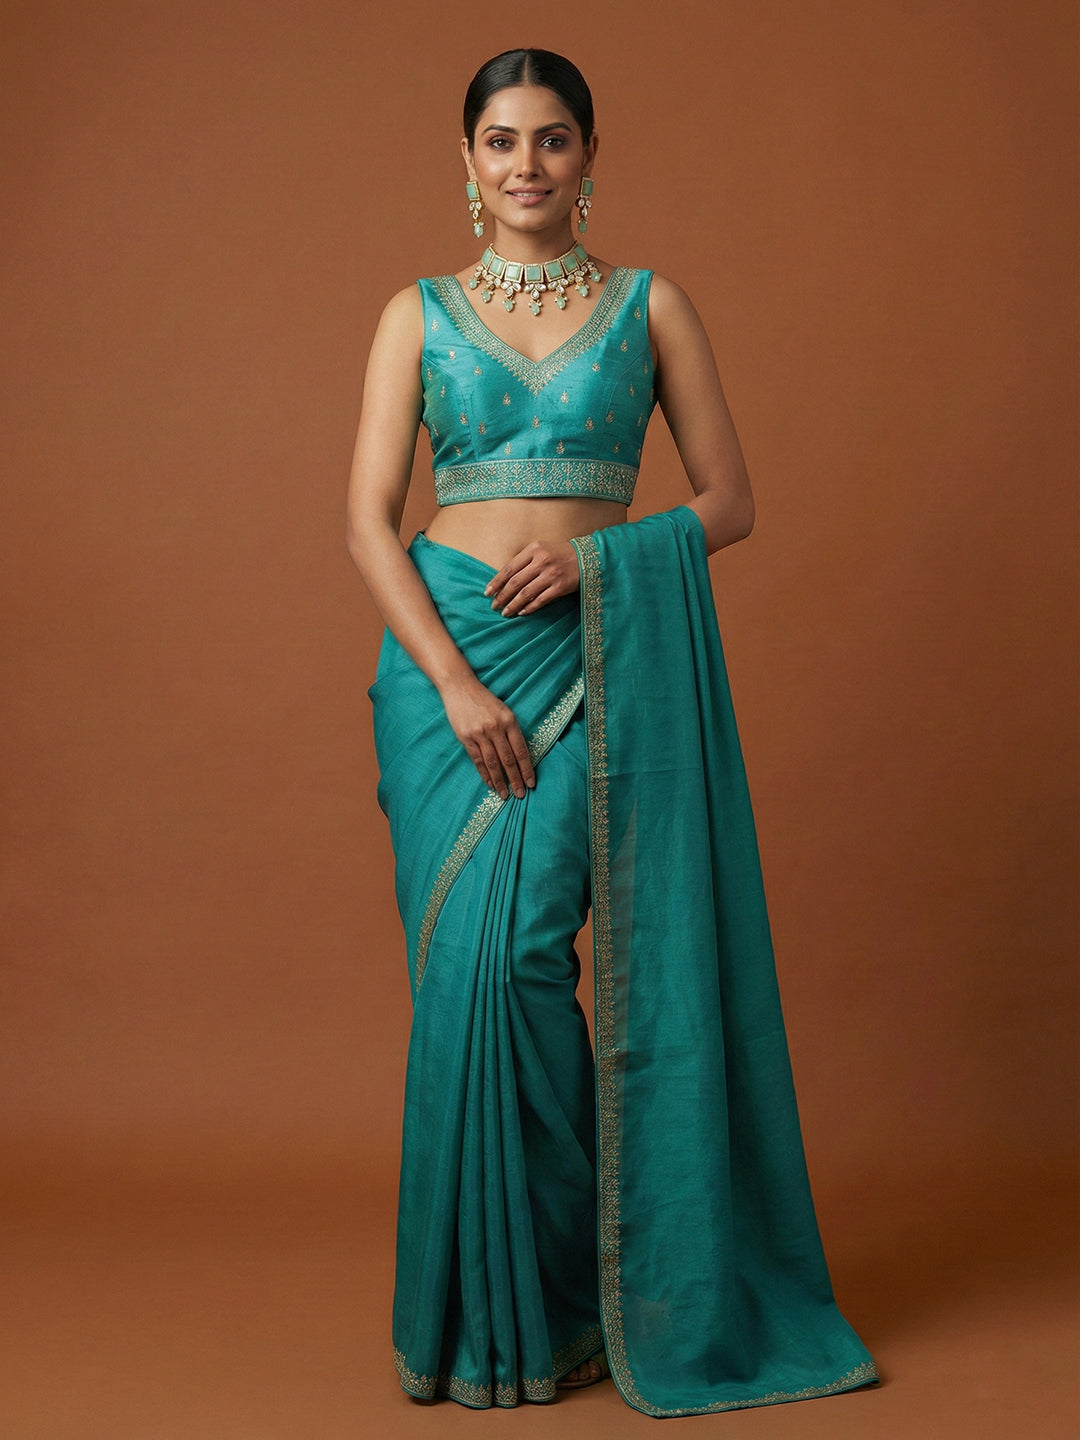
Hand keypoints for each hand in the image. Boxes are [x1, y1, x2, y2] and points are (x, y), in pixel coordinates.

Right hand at [439, 674, 535, 798]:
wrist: (460, 687)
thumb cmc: (484, 700)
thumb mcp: (504, 710)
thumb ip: (511, 730)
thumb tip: (520, 756)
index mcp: (509, 720)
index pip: (521, 750)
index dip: (527, 769)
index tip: (531, 783)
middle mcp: (496, 728)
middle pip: (508, 759)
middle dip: (515, 779)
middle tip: (520, 794)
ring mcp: (480, 733)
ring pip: (493, 763)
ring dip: (500, 781)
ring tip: (504, 795)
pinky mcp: (466, 737)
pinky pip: (478, 760)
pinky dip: (485, 774)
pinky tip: (490, 784)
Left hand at [484, 540, 579, 616]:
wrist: (587, 558)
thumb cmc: (559, 555)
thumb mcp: (541, 550)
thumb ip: (524, 561)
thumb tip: (503, 580)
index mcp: (533, 549)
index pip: (509, 568)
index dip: (496, 582)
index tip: (487, 592)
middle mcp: (541, 561)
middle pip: (515, 582)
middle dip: (502, 596)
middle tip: (494, 606)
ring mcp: (551, 575)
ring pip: (526, 593)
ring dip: (513, 605)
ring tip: (505, 612)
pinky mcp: (560, 587)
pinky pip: (540, 600)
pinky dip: (529, 608)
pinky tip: (521, 612)